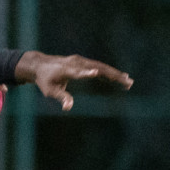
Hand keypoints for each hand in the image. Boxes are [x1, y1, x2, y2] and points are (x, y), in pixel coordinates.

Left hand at [14, 51, 132, 110]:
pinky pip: (99, 66)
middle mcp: (76, 63)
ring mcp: (81, 61)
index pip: (77, 72)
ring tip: (128, 81)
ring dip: (115, 74)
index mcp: (66, 70)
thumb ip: (61, 97)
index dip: (86, 73)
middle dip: (113, 75)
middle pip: (97, 68)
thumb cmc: (45, 80)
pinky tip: (120, 78)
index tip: (96, 73)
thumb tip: (68, 108)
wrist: (40, 64)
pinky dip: (109, 72)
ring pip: (101, 66)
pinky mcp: (83, 62)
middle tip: (128, 82)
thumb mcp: (49, 91)